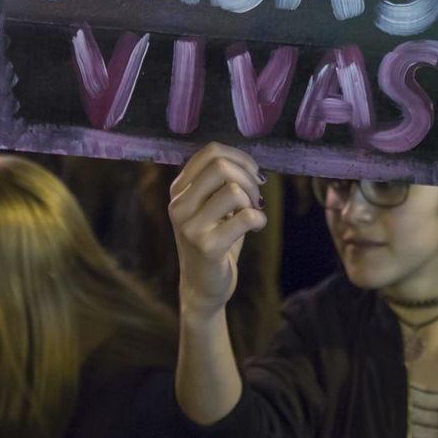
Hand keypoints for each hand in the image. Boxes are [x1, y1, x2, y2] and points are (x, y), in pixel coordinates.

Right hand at [169, 143, 266, 320]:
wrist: (202, 285)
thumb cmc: (214, 239)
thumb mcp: (210, 205)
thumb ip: (221, 181)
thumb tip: (250, 164)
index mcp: (178, 189)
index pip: (210, 152)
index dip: (240, 158)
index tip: (252, 175)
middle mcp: (178, 205)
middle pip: (220, 166)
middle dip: (248, 178)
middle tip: (254, 197)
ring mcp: (189, 227)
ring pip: (233, 190)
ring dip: (253, 200)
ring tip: (252, 212)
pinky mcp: (206, 247)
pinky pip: (245, 218)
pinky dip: (259, 219)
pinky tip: (256, 227)